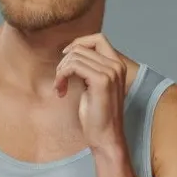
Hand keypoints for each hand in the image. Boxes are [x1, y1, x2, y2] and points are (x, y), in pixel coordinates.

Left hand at [54, 32, 128, 152]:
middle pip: (82, 47)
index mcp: (117, 65)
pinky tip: (61, 90)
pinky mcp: (102, 81)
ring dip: (61, 71)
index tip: (65, 58)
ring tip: (60, 87)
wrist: (105, 137)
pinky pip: (74, 66)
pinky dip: (62, 75)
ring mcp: (111, 72)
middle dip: (64, 62)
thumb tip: (71, 55)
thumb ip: (89, 69)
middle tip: (59, 82)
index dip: (78, 44)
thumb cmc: (97, 116)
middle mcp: (117, 65)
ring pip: (75, 55)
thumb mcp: (93, 87)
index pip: (98, 38)